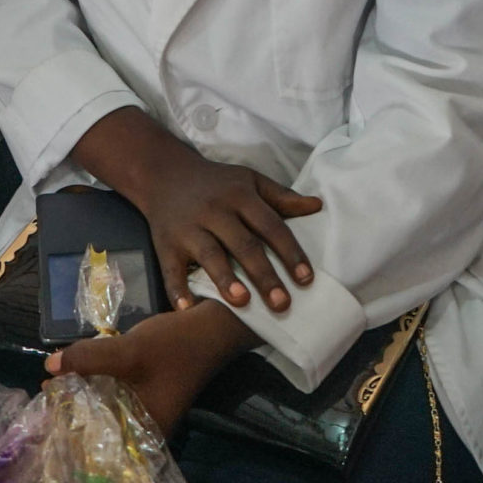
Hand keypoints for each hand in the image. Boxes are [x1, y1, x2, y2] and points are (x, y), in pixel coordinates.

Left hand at [48, 300, 258, 432]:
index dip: (70, 440)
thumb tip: (48, 367)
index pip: (101, 449)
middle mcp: (145, 430)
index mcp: (145, 431)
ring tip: (49, 396)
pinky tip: (73, 384)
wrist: (210, 328)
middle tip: (38, 410)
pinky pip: (111, 401)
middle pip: (100, 434)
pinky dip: (94, 394)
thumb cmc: (174, 346)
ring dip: (80, 405)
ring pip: (104, 415)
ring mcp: (144, 413)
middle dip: (71, 422)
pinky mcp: (142, 396)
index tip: (42, 427)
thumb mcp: (129, 351)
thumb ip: (88, 359)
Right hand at [72, 107, 320, 311]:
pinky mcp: (165, 243)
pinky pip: (171, 269)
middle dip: (264, 275)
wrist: (164, 173)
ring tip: (243, 302)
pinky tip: (187, 309)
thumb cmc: (217, 183)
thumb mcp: (250, 181)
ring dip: (225, 279)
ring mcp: (189, 228)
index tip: (306, 279)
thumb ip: (282, 197)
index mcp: (240, 196)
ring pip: (210, 255)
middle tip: (282, 304)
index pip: (271, 226)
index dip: (289, 252)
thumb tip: (318, 206)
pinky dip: (177, 289)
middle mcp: (215, 211)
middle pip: (243, 244)